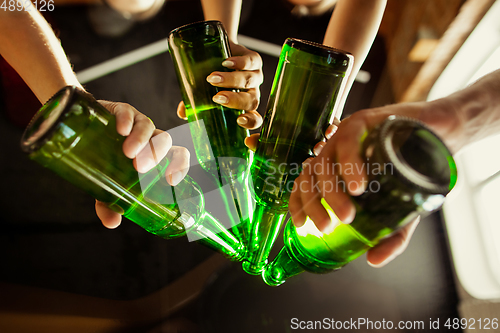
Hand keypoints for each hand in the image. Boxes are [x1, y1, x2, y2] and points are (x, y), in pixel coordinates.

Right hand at [95, 101, 189, 228]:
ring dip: (142, 140)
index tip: (172, 180)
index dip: (180, 166)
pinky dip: (126, 120)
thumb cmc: (103, 161)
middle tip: (140, 168)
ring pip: (148, 126)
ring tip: (128, 153)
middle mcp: (150, 138)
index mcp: (155, 155)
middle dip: (157, 154)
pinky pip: (127, 112)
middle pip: (164, 141)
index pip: (177, 156)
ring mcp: (136, 122)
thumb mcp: (105, 184)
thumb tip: (111, 223)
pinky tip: (121, 130)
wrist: (80, 132)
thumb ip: (109, 203)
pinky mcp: (119, 110)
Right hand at [177, 42, 263, 130]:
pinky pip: (251, 62)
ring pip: (249, 80)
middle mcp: (252, 92)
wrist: (217, 50)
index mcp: (244, 106)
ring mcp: (255, 76)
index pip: (254, 119)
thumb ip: (195, 103)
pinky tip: (226, 63)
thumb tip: (182, 114)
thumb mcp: (203, 91)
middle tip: (217, 98)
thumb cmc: (211, 75)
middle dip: (235, 100)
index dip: (250, 121)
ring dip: (232, 80)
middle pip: (251, 100)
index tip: (239, 120)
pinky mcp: (254, 59)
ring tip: (212, 78)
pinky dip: (240, 63)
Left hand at [288, 103, 441, 266]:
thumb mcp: (398, 209)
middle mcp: (333, 151)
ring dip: (331, 189)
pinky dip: (349, 163)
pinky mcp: (363, 120)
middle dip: (315, 204)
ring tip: (347, 214)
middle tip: (327, 227)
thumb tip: (374, 260)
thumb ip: (388, 236)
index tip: (300, 224)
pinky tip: (358, 184)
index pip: (304, 184)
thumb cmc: (409, 171)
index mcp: (333, 168)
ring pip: (325, 161)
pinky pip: (347, 139)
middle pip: (310, 176)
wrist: (438, 136)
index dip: (297, 203)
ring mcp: (345, 135)